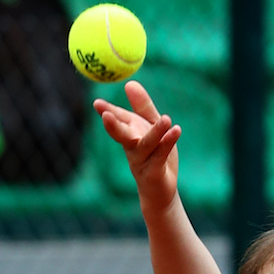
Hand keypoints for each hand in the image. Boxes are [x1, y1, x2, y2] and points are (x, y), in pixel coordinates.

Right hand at [93, 80, 181, 212]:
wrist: (160, 190)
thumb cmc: (154, 155)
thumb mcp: (149, 127)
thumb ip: (143, 107)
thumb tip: (130, 83)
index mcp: (129, 135)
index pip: (118, 121)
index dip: (107, 112)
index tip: (97, 103)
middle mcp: (132, 148)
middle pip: (122, 135)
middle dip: (113, 126)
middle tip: (106, 115)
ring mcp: (142, 161)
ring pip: (146, 144)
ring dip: (156, 132)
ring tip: (166, 119)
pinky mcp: (154, 172)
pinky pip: (161, 154)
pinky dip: (169, 142)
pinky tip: (176, 130)